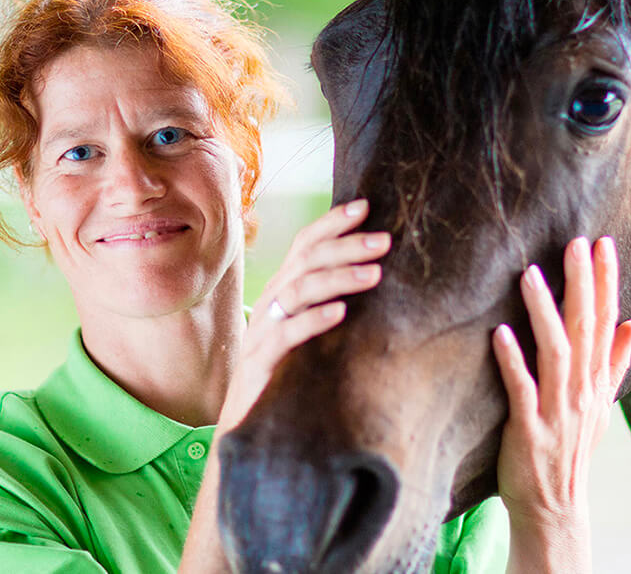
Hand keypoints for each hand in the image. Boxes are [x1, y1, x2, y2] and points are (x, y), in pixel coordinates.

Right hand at [217, 198, 390, 429]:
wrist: (247, 424)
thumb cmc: (288, 371)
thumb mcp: (309, 329)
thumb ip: (331, 301)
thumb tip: (378, 273)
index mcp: (283, 289)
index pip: (305, 244)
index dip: (332, 222)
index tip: (366, 206)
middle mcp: (271, 303)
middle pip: (306, 261)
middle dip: (346, 246)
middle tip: (384, 241)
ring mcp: (263, 331)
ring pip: (298, 291)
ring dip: (338, 278)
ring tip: (374, 274)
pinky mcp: (260, 362)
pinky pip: (287, 335)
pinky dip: (313, 320)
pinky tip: (340, 312)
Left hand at [492, 236, 630, 573]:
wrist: (554, 507)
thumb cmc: (570, 448)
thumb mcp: (601, 404)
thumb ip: (615, 360)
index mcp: (596, 381)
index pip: (606, 322)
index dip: (605, 283)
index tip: (602, 244)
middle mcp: (581, 391)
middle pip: (585, 329)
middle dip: (581, 284)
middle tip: (574, 243)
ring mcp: (557, 410)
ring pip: (555, 353)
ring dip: (543, 312)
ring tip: (528, 274)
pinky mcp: (529, 430)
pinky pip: (521, 390)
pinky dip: (512, 361)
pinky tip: (500, 334)